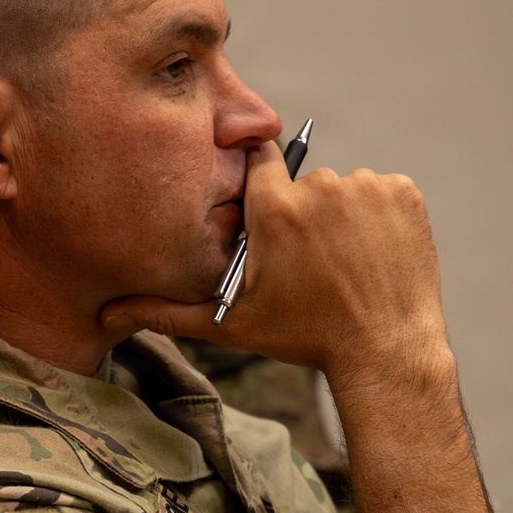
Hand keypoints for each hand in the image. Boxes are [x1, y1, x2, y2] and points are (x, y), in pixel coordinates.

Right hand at [103, 142, 502, 512]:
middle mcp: (320, 187)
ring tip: (348, 264)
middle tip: (314, 265)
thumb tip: (108, 313)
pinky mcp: (404, 193)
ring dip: (344, 217)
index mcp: (274, 208)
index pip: (258, 160)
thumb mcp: (230, 324)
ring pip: (345, 190)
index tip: (269, 209)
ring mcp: (367, 187)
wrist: (386, 353)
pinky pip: (383, 192)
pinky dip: (381, 218)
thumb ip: (166, 310)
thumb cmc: (306, 339)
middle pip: (302, 184)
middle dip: (305, 216)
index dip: (262, 185)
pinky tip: (376, 256)